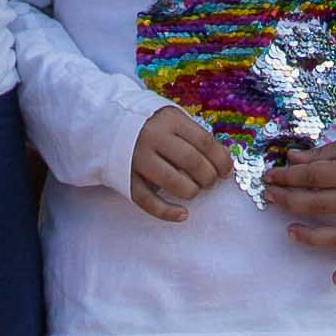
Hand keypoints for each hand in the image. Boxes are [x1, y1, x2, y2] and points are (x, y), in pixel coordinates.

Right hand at [130, 101, 241, 220]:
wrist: (108, 126)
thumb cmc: (150, 125)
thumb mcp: (173, 121)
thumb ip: (196, 136)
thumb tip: (225, 158)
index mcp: (169, 120)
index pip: (204, 142)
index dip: (220, 159)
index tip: (227, 171)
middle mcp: (153, 138)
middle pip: (191, 162)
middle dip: (208, 177)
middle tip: (211, 182)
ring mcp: (138, 159)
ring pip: (173, 182)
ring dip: (192, 191)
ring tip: (195, 190)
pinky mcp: (126, 179)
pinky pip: (148, 201)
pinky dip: (168, 212)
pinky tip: (183, 214)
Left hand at [276, 103, 335, 280]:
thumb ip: (322, 154)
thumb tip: (292, 161)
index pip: (310, 178)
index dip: (286, 176)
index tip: (269, 176)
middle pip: (316, 204)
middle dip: (288, 199)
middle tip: (270, 196)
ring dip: (309, 236)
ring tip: (290, 230)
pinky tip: (335, 278)